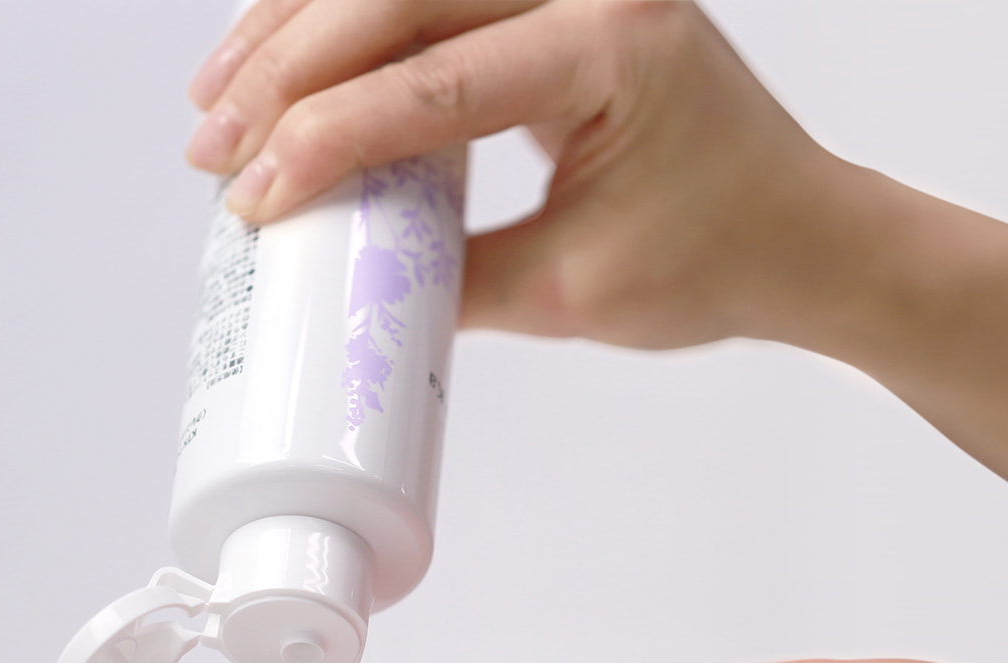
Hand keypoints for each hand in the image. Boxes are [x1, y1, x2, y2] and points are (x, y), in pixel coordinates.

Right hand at [183, 0, 838, 348]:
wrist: (793, 236)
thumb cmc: (720, 257)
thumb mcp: (574, 289)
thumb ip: (455, 279)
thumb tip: (352, 275)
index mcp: (612, 47)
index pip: (437, 84)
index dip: (330, 138)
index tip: (257, 192)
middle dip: (287, 71)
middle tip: (215, 142)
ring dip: (298, 33)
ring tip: (221, 100)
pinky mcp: (552, 5)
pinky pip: (428, 3)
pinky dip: (350, 34)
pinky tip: (291, 65)